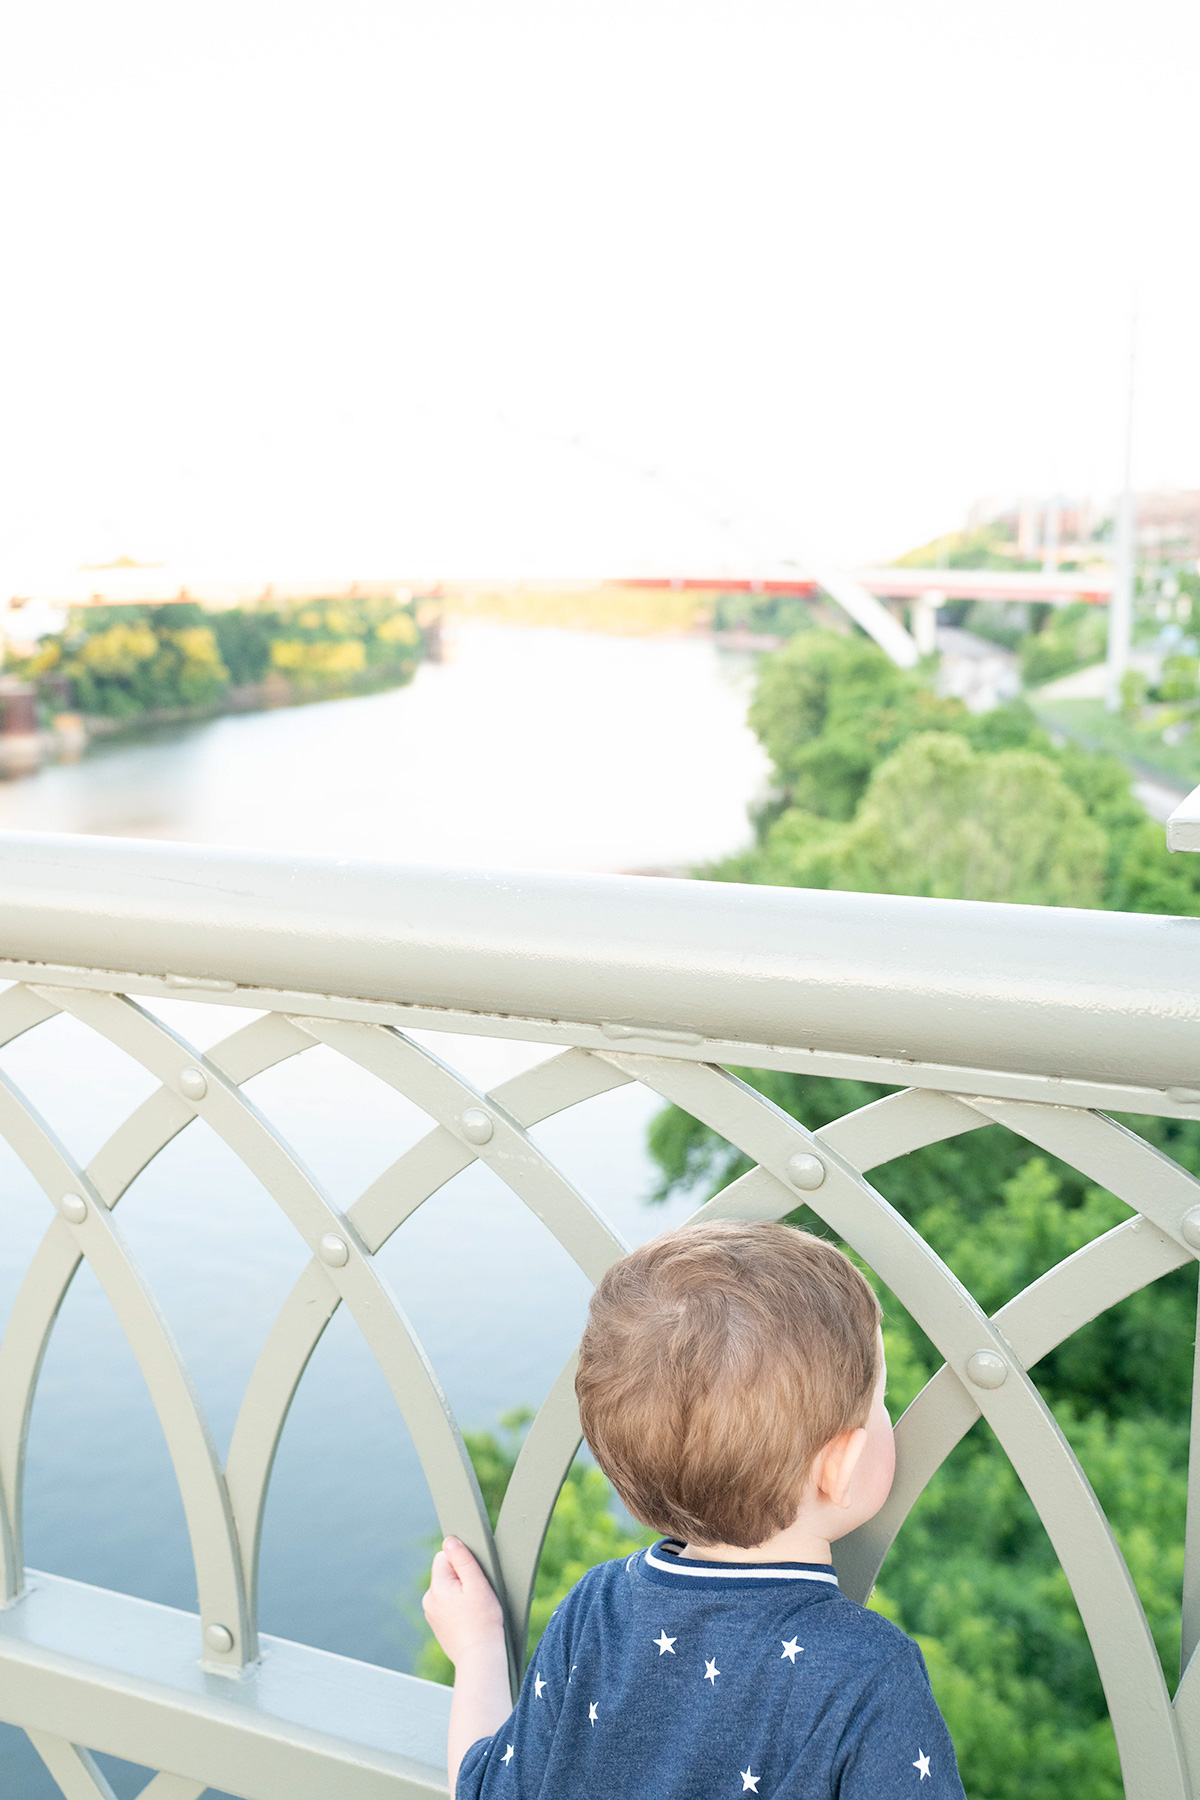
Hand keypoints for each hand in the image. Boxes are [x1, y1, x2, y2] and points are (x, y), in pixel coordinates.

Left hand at [422, 1536, 505, 1666]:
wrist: (479, 1657)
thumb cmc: (483, 1621)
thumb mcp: (477, 1585)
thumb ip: (463, 1559)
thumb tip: (450, 1540)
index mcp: (437, 1587)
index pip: (443, 1557)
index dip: (462, 1563)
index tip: (474, 1579)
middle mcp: (429, 1599)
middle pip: (445, 1573)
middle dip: (460, 1579)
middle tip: (476, 1596)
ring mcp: (431, 1614)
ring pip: (446, 1590)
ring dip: (459, 1594)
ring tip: (474, 1610)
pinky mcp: (437, 1626)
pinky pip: (446, 1606)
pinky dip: (457, 1608)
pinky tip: (469, 1620)